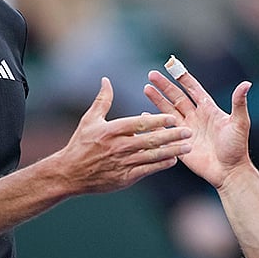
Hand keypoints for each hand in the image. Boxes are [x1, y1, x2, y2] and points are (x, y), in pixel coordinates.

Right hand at [53, 77, 191, 194]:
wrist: (69, 173)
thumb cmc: (80, 144)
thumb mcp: (90, 120)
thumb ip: (102, 100)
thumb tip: (106, 80)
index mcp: (111, 130)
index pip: (139, 124)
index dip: (157, 121)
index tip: (172, 117)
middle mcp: (119, 147)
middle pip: (150, 140)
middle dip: (171, 136)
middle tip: (188, 131)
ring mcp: (122, 163)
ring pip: (152, 156)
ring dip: (171, 151)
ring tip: (188, 146)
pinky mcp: (124, 178)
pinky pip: (147, 170)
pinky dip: (160, 165)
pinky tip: (173, 160)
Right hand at [144, 64, 252, 189]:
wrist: (229, 171)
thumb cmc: (237, 147)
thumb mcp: (240, 123)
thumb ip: (239, 103)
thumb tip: (247, 84)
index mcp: (209, 110)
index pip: (193, 89)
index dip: (183, 78)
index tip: (172, 65)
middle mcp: (196, 117)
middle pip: (177, 97)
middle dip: (165, 86)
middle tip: (151, 75)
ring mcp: (187, 130)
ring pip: (168, 111)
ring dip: (157, 100)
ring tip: (146, 88)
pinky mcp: (180, 143)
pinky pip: (165, 130)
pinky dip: (155, 122)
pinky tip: (145, 114)